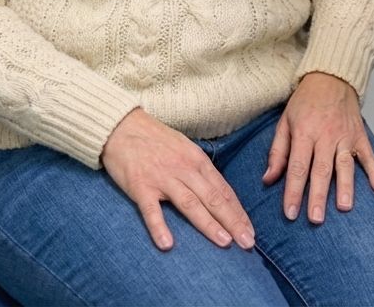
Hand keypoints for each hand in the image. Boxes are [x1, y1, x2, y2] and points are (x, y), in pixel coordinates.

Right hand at [102, 107, 255, 251]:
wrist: (124, 127)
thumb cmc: (157, 140)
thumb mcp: (185, 149)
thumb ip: (200, 171)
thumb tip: (218, 193)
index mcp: (198, 161)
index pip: (223, 190)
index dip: (238, 212)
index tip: (250, 231)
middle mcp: (185, 169)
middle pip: (213, 198)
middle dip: (232, 222)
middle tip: (248, 242)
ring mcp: (163, 178)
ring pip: (190, 204)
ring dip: (208, 224)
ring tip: (225, 242)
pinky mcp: (141, 187)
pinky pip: (151, 211)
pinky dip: (160, 227)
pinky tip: (168, 245)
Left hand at [263, 72, 373, 223]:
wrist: (332, 76)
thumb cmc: (305, 100)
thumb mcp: (285, 121)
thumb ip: (277, 151)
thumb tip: (268, 179)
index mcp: (304, 132)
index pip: (297, 166)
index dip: (293, 191)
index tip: (290, 213)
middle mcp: (326, 136)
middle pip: (321, 170)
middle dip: (318, 195)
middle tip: (315, 219)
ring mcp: (345, 136)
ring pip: (345, 165)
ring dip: (345, 186)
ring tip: (344, 207)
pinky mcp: (360, 135)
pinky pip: (368, 156)